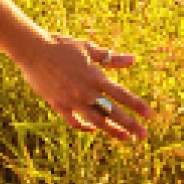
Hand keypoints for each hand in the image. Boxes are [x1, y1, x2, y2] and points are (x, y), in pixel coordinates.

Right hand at [14, 32, 152, 142]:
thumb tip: (133, 59)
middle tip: (143, 136)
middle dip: (130, 125)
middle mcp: (86, 92)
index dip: (137, 106)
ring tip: (124, 138)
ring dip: (112, 130)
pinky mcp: (58, 105)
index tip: (150, 116)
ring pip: (96, 121)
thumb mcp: (88, 48)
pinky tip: (93, 128)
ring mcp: (72, 100)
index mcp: (96, 77)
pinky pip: (74, 122)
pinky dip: (85, 127)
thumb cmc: (62, 45)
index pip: (122, 95)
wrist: (33, 49)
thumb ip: (111, 58)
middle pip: (113, 112)